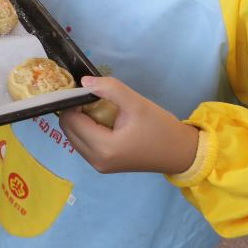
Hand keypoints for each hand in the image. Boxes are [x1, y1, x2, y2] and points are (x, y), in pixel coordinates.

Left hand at [58, 76, 198, 174]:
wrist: (180, 153)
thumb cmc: (160, 128)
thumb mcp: (136, 103)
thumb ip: (109, 89)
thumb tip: (83, 82)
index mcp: (102, 148)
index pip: (69, 120)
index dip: (73, 102)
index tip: (88, 91)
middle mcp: (95, 160)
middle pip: (67, 129)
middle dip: (74, 111)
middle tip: (93, 98)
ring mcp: (98, 165)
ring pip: (73, 136)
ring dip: (80, 120)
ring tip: (101, 109)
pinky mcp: (103, 165)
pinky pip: (83, 143)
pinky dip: (86, 129)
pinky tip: (103, 120)